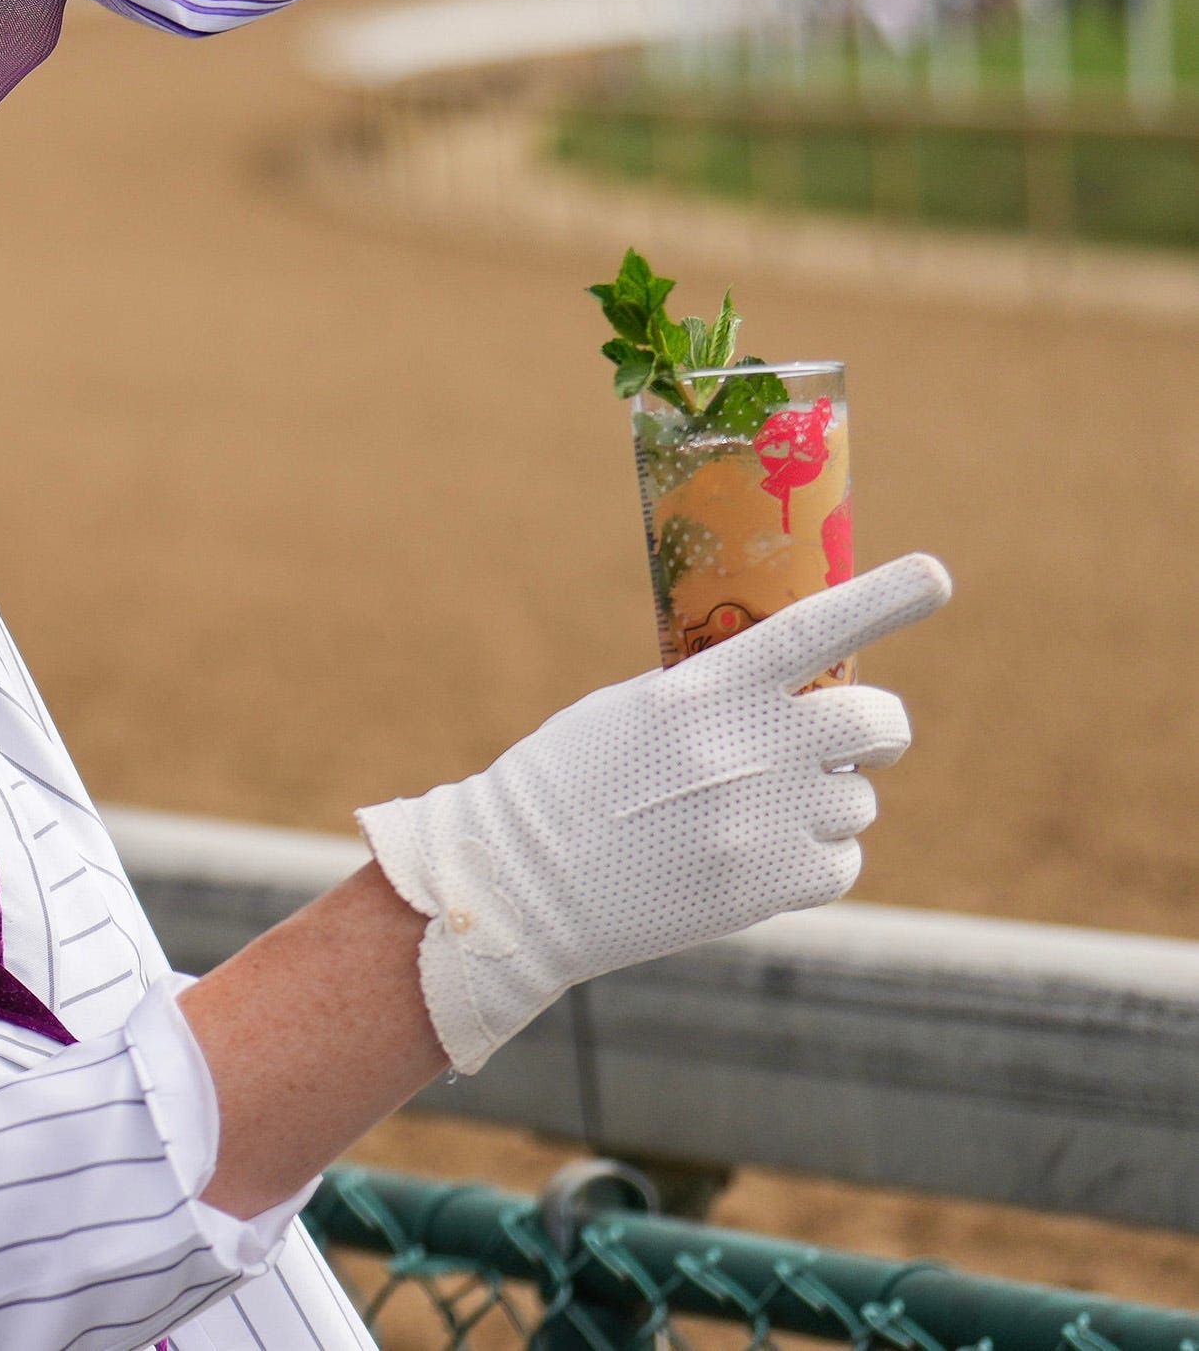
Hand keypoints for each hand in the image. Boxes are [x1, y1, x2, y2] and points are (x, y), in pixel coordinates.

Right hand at [358, 552, 949, 1072]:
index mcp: (703, 689)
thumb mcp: (633, 711)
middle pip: (876, 723)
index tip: (937, 575)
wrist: (522, 882)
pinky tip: (752, 859)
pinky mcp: (773, 884)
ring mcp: (767, 819)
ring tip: (752, 816)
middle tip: (852, 742)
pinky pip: (842, 862)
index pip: (813, 630)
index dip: (883, 599)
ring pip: (857, 799)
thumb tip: (801, 698)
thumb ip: (717, 698)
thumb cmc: (570, 783)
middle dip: (877, 731)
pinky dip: (814, 860)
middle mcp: (748, 748)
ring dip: (825, 802)